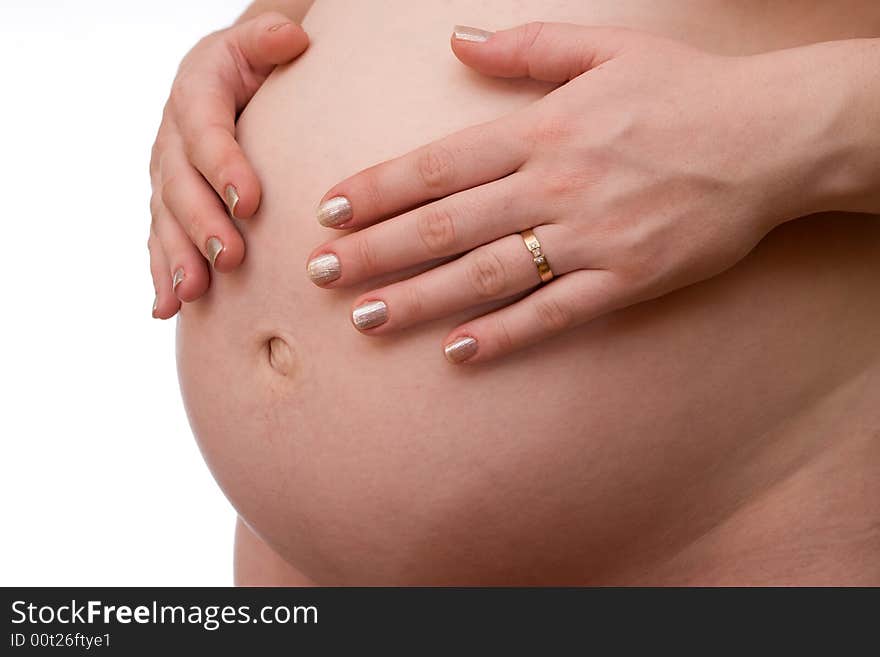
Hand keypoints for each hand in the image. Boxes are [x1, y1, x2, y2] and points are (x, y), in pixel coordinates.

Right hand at [149, 13, 307, 317]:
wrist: (221, 84)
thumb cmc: (250, 69)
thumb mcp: (257, 45)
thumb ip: (270, 42)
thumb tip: (292, 39)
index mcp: (195, 99)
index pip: (207, 133)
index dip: (225, 166)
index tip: (251, 200)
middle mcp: (172, 142)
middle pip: (182, 187)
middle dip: (204, 224)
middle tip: (231, 257)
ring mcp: (166, 178)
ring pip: (166, 222)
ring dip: (179, 259)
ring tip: (195, 293)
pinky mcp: (167, 207)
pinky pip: (158, 242)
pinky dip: (161, 276)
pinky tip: (166, 310)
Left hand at [306, 22, 826, 362]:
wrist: (775, 136)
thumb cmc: (688, 89)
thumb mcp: (608, 48)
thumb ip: (526, 48)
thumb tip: (456, 41)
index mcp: (542, 128)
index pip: (437, 165)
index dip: (377, 189)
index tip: (330, 213)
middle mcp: (555, 184)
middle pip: (445, 225)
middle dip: (376, 251)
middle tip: (321, 275)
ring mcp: (590, 236)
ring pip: (486, 274)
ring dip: (420, 299)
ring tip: (366, 319)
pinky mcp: (627, 279)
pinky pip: (555, 313)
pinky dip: (505, 334)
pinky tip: (458, 352)